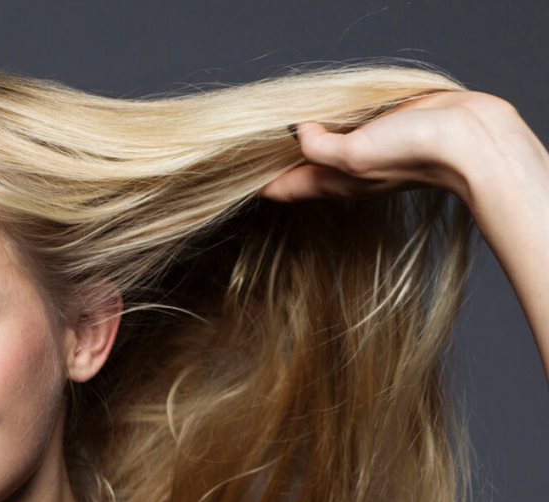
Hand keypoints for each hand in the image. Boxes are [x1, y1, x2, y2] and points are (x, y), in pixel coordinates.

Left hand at [256, 90, 523, 207]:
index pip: (282, 188)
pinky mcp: (382, 130)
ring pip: (320, 149)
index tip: (231, 178)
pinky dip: (330, 124)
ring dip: (300, 143)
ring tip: (273, 134)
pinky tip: (323, 114)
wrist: (469, 142)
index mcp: (330, 182)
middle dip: (274, 164)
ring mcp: (363, 151)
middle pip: (298, 171)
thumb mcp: (355, 153)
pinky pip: (346, 129)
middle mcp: (343, 170)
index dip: (257, 182)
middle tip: (244, 153)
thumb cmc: (412, 153)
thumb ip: (320, 147)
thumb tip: (298, 131)